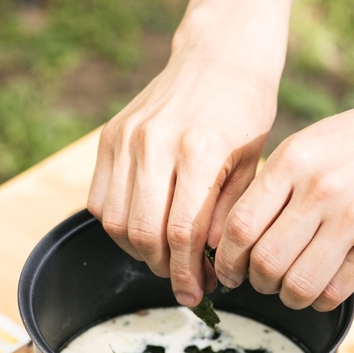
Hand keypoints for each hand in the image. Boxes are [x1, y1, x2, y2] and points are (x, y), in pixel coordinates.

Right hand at [87, 0, 296, 306]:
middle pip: (144, 232)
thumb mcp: (254, 164)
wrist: (217, 58)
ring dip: (138, 251)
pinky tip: (144, 230)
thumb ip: (227, 214)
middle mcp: (156, 143)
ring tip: (165, 258)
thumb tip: (206, 262)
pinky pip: (99, 200)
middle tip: (184, 282)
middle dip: (164, 268)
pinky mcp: (109, 136)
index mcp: (199, 150)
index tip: (197, 294)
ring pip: (116, 222)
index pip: (183, 232)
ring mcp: (127, 138)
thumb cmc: (244, 113)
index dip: (187, 273)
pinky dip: (118, 226)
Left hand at [212, 75, 353, 310]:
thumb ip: (275, 184)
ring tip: (289, 288)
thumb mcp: (312, 143)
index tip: (228, 269)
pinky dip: (319, 299)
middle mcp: (321, 189)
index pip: (240, 226)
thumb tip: (233, 238)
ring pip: (297, 285)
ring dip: (286, 296)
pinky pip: (334, 291)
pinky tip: (321, 288)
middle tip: (259, 281)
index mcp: (294, 160)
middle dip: (255, 281)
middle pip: (265, 261)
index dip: (227, 258)